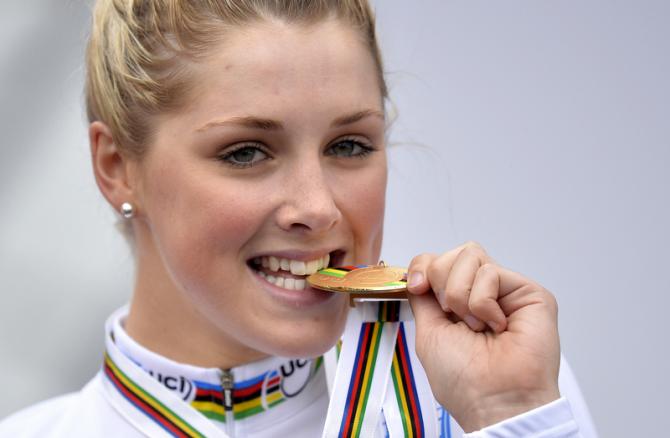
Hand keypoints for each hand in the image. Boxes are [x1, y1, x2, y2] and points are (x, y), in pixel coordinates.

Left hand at [406, 242, 560, 431]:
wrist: (493, 400)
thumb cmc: (464, 379)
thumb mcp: (429, 331)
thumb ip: (423, 297)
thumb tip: (419, 273)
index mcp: (458, 303)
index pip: (437, 261)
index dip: (423, 266)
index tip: (418, 286)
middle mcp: (482, 293)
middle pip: (453, 253)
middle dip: (441, 282)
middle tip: (452, 316)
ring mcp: (505, 291)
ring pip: (470, 255)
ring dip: (461, 295)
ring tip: (476, 326)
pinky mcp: (528, 291)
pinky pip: (490, 271)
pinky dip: (482, 303)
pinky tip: (496, 326)